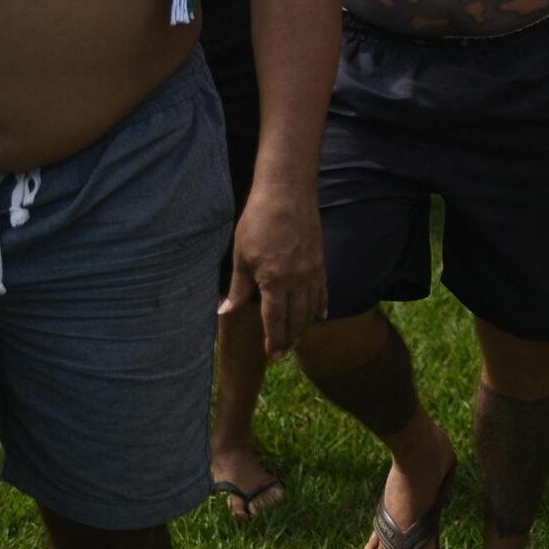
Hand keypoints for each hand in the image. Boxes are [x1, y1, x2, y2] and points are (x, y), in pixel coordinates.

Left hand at [222, 180, 325, 357]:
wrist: (287, 193)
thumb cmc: (258, 221)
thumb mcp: (241, 255)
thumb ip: (238, 287)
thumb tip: (225, 312)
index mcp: (274, 281)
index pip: (275, 320)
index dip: (274, 340)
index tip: (273, 355)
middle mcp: (297, 280)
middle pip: (297, 318)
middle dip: (291, 338)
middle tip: (284, 353)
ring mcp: (312, 271)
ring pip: (312, 307)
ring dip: (305, 326)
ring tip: (298, 339)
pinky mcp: (320, 260)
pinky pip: (323, 290)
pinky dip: (322, 305)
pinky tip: (321, 315)